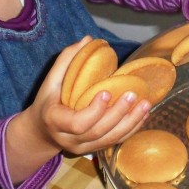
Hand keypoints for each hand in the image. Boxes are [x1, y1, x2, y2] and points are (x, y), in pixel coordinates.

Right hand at [5, 37, 150, 182]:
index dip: (94, 110)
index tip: (107, 92)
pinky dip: (132, 128)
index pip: (78, 123)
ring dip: (130, 122)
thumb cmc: (47, 103)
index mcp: (56, 121)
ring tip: (145, 104)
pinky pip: (115, 141)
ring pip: (110, 138)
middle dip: (118, 113)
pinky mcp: (95, 149)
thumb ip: (66, 61)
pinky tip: (143, 114)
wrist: (42, 133)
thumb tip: (88, 39)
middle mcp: (70, 140)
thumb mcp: (50, 82)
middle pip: (98, 131)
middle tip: (133, 94)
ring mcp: (83, 148)